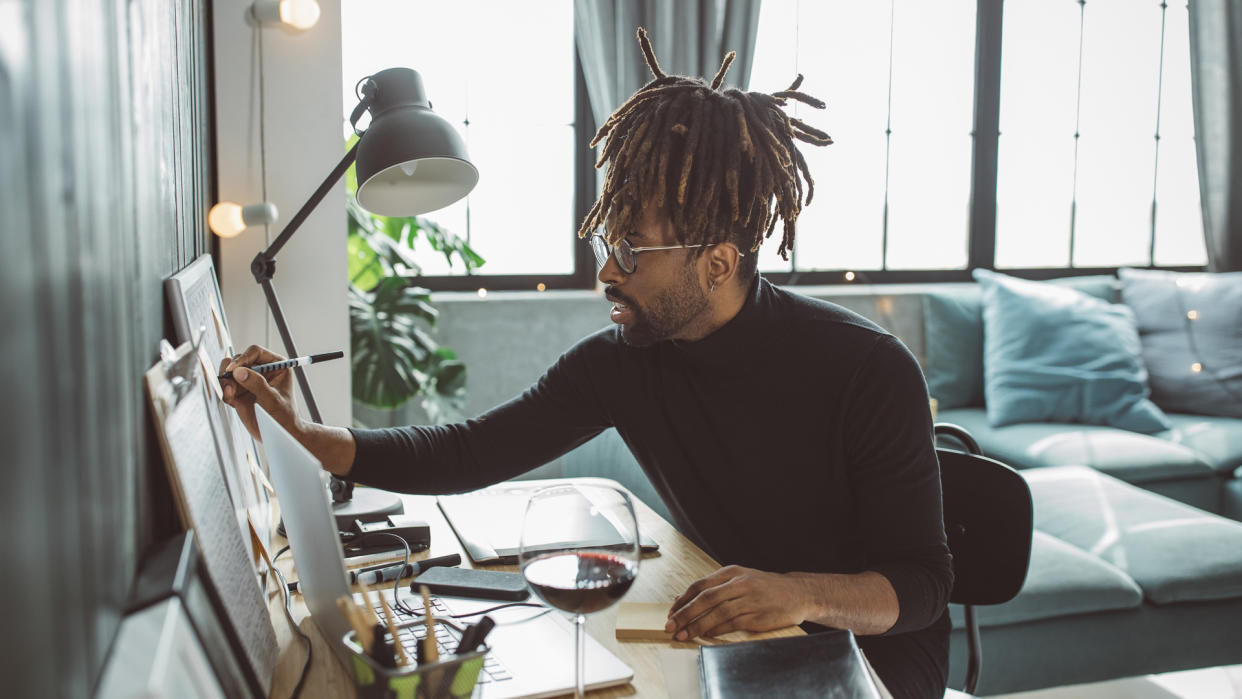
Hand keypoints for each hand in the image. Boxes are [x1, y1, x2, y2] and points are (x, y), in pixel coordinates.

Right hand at [220, 345, 298, 441]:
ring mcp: (249, 380)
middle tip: (230, 385)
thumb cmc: (284, 415)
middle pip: (239, 359)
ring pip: (229, 371)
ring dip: (226, 381)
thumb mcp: (272, 400)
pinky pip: (226, 386)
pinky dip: (225, 391)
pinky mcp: (240, 391)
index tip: (234, 369)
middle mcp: (261, 369)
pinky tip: (230, 400)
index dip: (243, 358)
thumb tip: (239, 371)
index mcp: (276, 365)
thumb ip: (256, 384)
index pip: (255, 352)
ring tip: (230, 394)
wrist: (279, 433)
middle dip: (231, 371)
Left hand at [665, 565, 813, 640]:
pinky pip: (732, 624)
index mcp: (732, 572)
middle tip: (671, 625)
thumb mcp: (741, 578)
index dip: (683, 599)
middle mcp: (739, 584)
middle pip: (705, 598)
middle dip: (684, 613)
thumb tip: (686, 599)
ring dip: (697, 625)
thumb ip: (716, 587)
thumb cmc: (765, 587)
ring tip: (685, 634)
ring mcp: (749, 599)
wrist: (797, 593)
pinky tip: (706, 635)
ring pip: (716, 613)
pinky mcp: (757, 616)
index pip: (700, 585)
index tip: (671, 611)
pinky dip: (717, 630)